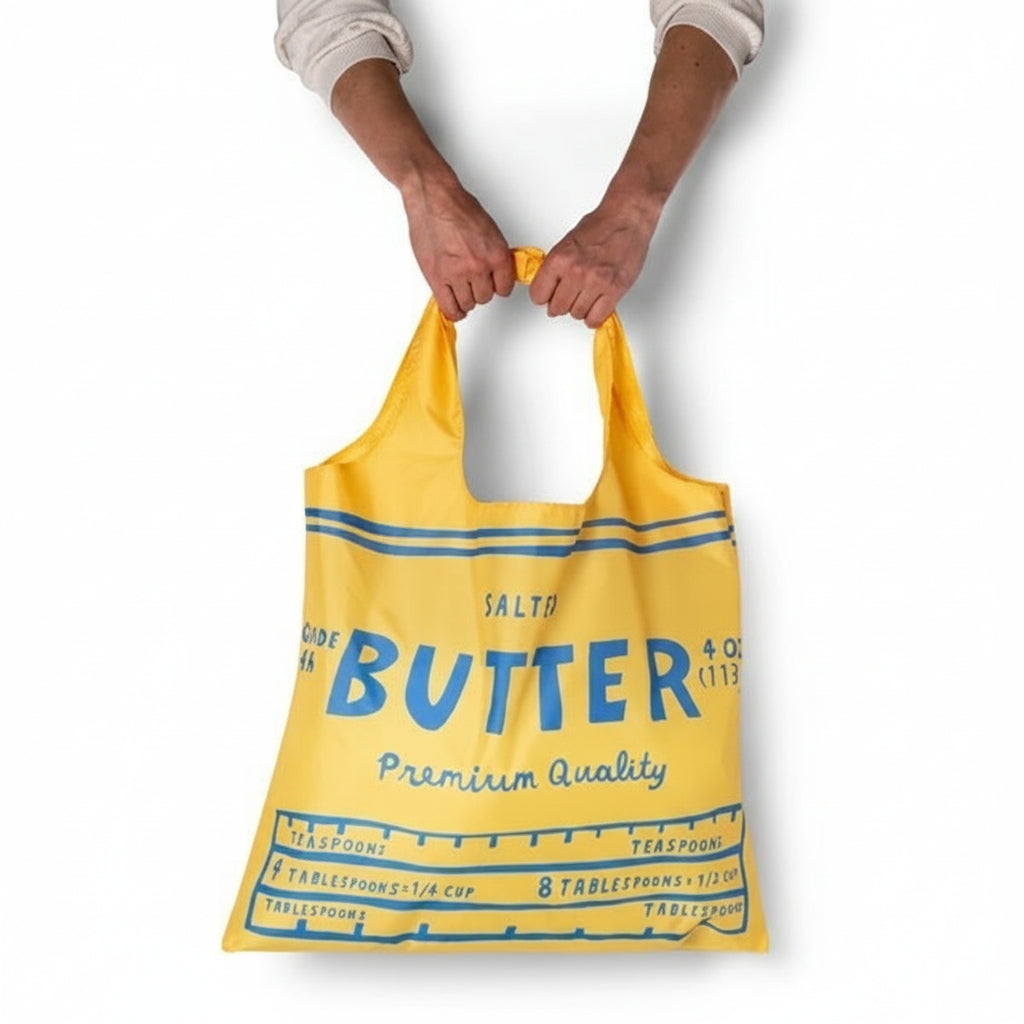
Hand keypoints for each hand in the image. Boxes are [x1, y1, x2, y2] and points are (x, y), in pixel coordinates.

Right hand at [401, 171, 514, 320]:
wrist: (434, 197)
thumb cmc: (458, 207)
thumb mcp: (489, 230)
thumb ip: (493, 254)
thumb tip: (496, 273)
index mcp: (496, 254)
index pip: (505, 287)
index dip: (498, 286)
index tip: (492, 284)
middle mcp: (479, 266)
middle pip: (485, 297)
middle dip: (480, 290)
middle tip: (472, 281)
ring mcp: (457, 273)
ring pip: (468, 304)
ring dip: (465, 298)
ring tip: (460, 287)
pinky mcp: (437, 277)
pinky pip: (450, 308)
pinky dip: (454, 311)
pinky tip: (454, 306)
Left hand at [529, 199, 659, 327]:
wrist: (627, 218)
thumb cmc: (600, 226)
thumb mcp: (566, 243)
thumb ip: (556, 267)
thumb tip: (548, 287)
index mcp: (559, 259)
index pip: (538, 296)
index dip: (544, 297)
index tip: (549, 296)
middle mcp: (575, 272)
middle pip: (557, 309)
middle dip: (562, 304)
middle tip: (569, 296)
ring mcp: (595, 283)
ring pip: (576, 315)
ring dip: (580, 308)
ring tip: (586, 295)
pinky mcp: (614, 290)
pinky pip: (595, 318)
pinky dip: (594, 317)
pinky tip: (595, 306)